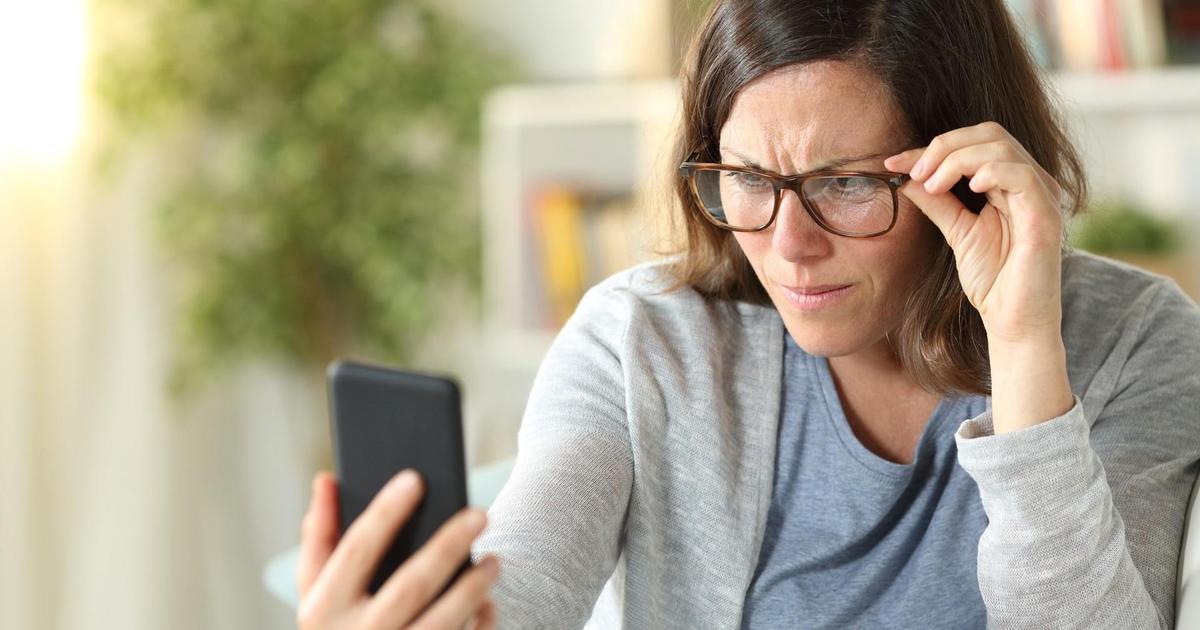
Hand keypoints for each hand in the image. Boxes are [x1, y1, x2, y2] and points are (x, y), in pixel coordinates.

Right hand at [296, 470, 499, 629]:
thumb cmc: (336, 628)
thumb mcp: (316, 592)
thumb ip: (320, 539)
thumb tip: (326, 479)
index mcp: (324, 608)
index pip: (355, 551)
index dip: (384, 513)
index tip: (414, 479)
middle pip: (409, 585)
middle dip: (447, 547)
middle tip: (479, 514)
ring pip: (440, 621)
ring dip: (472, 588)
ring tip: (494, 561)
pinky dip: (479, 625)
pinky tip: (489, 604)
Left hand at [884, 121, 1065, 345]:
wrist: (1013, 319)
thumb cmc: (993, 278)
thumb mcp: (957, 230)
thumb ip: (937, 201)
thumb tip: (905, 175)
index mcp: (1010, 182)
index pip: (974, 143)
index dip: (932, 147)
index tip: (894, 163)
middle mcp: (1030, 182)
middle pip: (989, 133)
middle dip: (944, 146)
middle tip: (915, 171)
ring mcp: (1041, 196)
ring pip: (1002, 147)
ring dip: (958, 159)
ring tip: (933, 184)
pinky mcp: (1046, 215)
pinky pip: (1022, 176)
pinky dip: (991, 172)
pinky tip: (969, 188)